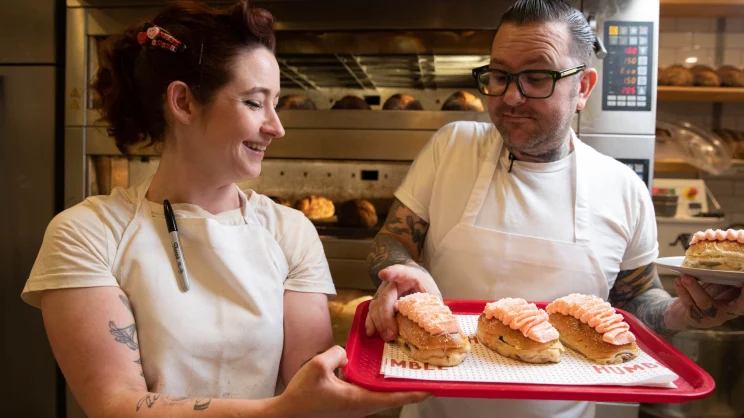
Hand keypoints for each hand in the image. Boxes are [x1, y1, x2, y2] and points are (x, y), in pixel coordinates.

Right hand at [279, 346, 428, 417]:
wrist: (286, 416)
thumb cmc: (302, 396)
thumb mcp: (318, 366)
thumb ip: (338, 354)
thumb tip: (347, 355)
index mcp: (359, 400)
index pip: (393, 397)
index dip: (414, 392)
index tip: (432, 388)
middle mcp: (360, 407)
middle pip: (391, 397)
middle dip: (409, 387)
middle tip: (424, 375)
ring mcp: (354, 409)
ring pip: (380, 396)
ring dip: (393, 386)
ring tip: (405, 371)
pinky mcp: (347, 406)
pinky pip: (368, 395)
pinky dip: (378, 385)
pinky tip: (377, 373)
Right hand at [365, 264, 440, 340]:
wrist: (413, 277)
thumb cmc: (423, 285)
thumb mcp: (432, 291)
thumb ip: (434, 304)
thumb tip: (438, 326)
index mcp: (409, 276)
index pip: (400, 271)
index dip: (392, 272)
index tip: (383, 274)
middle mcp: (393, 283)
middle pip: (386, 297)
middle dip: (387, 317)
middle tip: (392, 334)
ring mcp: (383, 292)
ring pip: (376, 306)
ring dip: (380, 323)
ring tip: (387, 337)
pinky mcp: (379, 302)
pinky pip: (372, 312)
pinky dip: (371, 323)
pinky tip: (371, 333)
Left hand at [666, 274, 742, 329]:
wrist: (681, 313)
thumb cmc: (706, 295)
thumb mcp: (718, 287)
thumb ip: (725, 279)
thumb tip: (731, 262)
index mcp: (736, 304)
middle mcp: (727, 313)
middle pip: (736, 306)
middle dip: (739, 296)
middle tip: (736, 283)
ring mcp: (711, 318)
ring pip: (705, 303)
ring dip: (694, 288)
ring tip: (685, 276)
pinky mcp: (694, 318)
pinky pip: (689, 304)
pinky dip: (682, 290)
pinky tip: (678, 281)